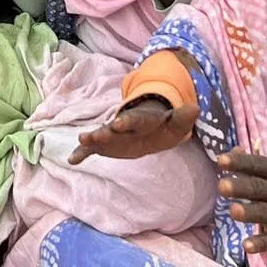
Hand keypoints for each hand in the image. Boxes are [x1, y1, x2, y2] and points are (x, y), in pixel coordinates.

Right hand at [71, 95, 197, 164]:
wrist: (148, 130)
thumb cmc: (162, 128)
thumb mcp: (175, 125)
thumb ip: (183, 117)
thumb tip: (195, 107)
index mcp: (140, 120)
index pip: (135, 120)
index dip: (128, 121)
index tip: (119, 123)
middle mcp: (123, 125)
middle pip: (113, 128)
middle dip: (104, 131)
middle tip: (92, 134)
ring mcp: (112, 135)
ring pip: (101, 136)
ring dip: (91, 138)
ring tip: (81, 140)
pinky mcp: (104, 145)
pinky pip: (91, 149)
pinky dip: (81, 152)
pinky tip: (71, 159)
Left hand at [216, 149, 266, 255]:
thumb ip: (255, 164)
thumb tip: (232, 151)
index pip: (257, 165)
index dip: (239, 162)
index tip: (220, 160)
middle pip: (259, 189)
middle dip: (240, 187)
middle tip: (222, 186)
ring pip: (264, 213)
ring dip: (249, 213)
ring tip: (233, 211)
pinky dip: (260, 243)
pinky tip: (246, 245)